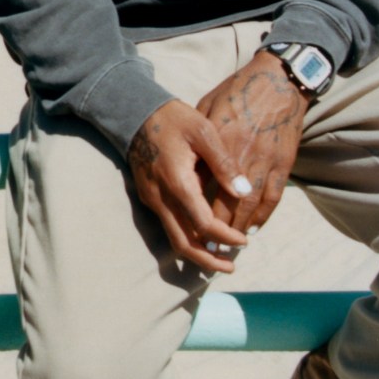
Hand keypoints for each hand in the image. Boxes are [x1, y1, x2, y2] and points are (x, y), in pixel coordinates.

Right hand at [125, 98, 249, 275]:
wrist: (134, 111)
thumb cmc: (173, 119)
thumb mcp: (204, 131)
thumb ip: (225, 163)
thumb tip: (244, 192)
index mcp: (178, 182)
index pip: (204, 224)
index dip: (226, 237)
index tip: (244, 241)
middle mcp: (161, 197)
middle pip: (184, 243)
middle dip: (209, 260)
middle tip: (231, 267)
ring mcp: (151, 199)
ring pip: (174, 238)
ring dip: (197, 253)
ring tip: (219, 259)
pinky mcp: (148, 196)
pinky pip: (168, 225)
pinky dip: (187, 237)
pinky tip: (202, 236)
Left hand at [194, 49, 307, 247]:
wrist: (278, 81)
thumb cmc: (236, 92)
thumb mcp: (207, 109)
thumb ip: (199, 140)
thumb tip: (187, 167)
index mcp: (220, 141)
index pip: (207, 185)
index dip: (199, 211)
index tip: (190, 230)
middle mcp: (243, 155)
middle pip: (230, 203)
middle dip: (219, 230)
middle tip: (210, 249)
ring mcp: (266, 161)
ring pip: (253, 205)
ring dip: (241, 229)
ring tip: (229, 246)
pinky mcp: (284, 163)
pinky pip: (274, 196)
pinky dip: (264, 215)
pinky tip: (254, 228)